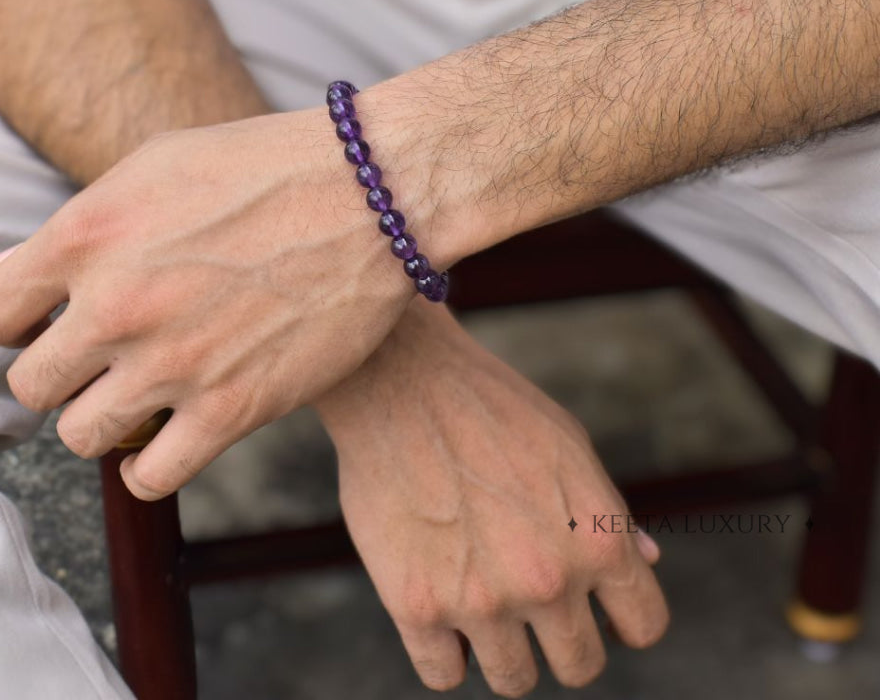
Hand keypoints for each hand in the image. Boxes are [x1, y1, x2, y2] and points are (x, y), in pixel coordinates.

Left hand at [0, 108, 415, 499]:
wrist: (370, 194)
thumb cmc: (266, 167)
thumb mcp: (157, 166)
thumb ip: (82, 226)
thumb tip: (11, 276)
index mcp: (89, 234)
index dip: (13, 324)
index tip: (46, 324)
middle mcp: (118, 304)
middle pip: (31, 385)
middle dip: (61, 373)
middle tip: (101, 358)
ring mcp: (173, 363)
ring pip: (81, 435)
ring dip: (104, 418)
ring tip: (140, 393)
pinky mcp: (231, 409)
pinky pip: (149, 479)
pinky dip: (149, 467)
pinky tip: (170, 434)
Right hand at [315, 298, 667, 696]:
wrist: (401, 379)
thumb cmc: (490, 406)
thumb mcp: (570, 446)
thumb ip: (610, 513)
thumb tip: (648, 560)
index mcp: (598, 540)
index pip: (644, 626)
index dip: (621, 617)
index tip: (595, 606)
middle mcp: (547, 580)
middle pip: (580, 666)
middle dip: (560, 639)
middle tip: (527, 599)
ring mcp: (481, 600)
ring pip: (514, 680)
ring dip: (502, 648)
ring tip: (479, 599)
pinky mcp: (416, 606)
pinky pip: (443, 675)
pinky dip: (443, 651)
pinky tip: (438, 605)